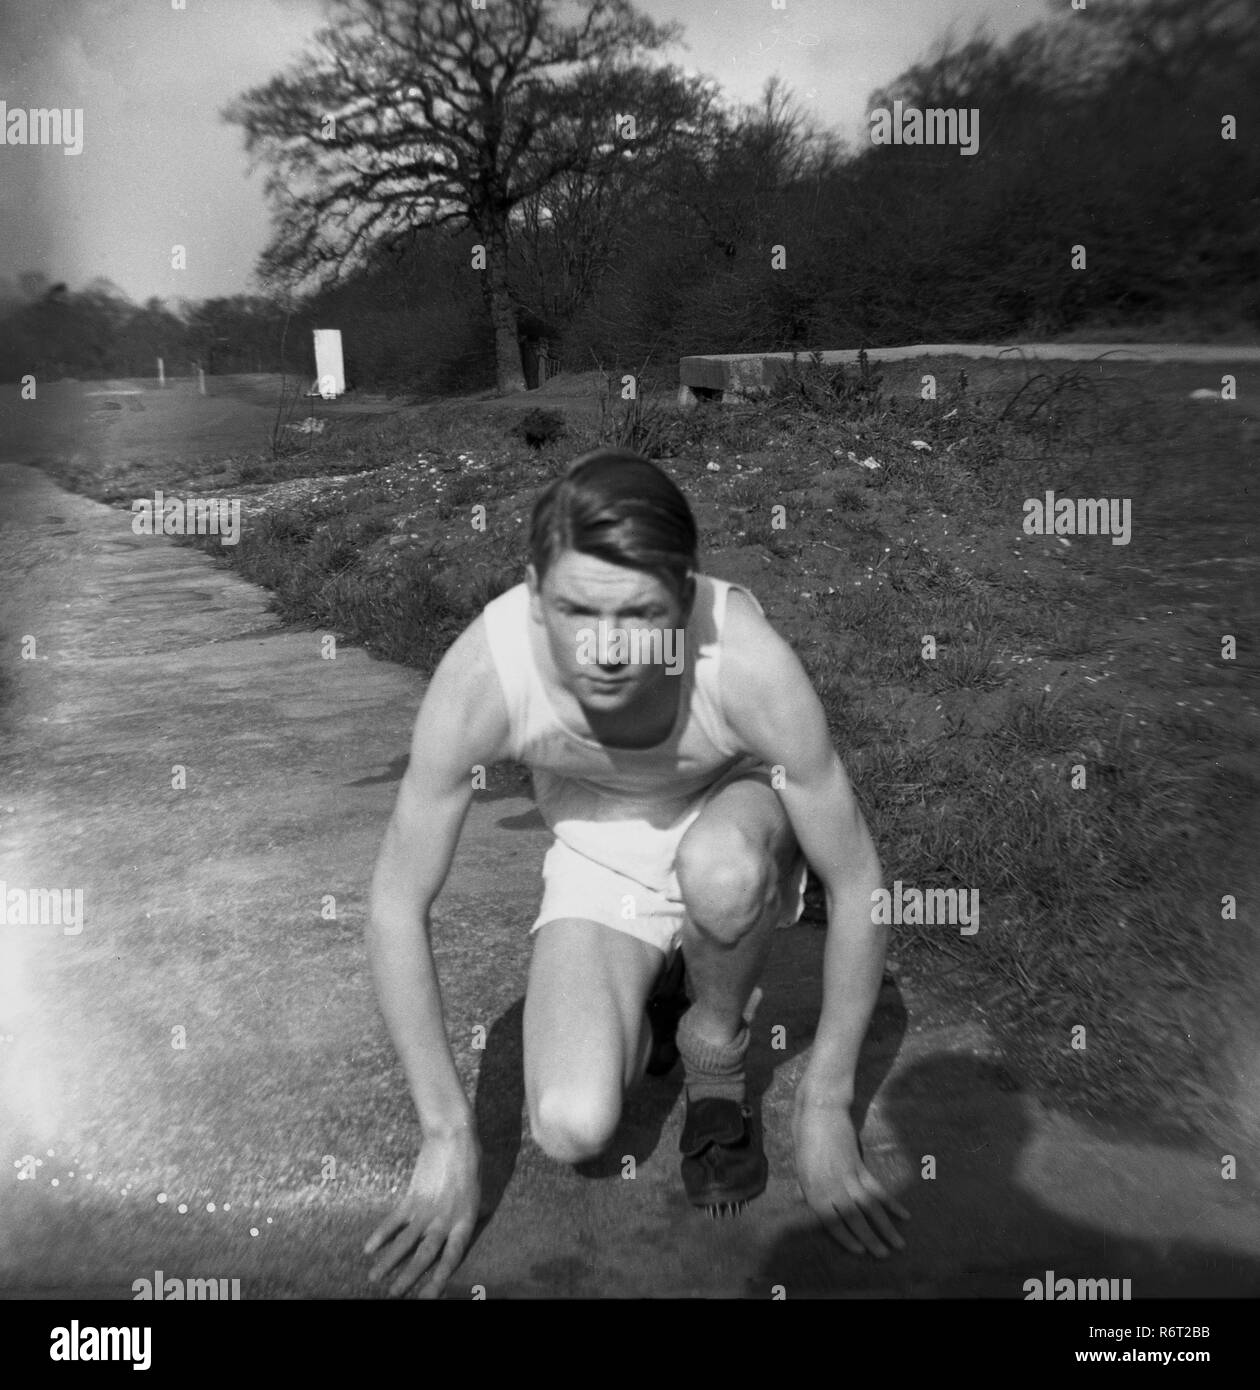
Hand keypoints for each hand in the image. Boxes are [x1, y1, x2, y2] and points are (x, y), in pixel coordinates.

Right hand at [364, 1131, 480, 1297]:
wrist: (454, 1137)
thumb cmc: (470, 1163)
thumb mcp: (479, 1193)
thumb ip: (470, 1215)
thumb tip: (468, 1228)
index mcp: (465, 1221)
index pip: (452, 1258)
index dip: (439, 1279)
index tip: (426, 1297)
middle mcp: (446, 1220)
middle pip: (425, 1256)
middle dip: (409, 1278)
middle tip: (394, 1295)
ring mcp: (428, 1209)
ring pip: (406, 1242)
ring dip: (389, 1261)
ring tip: (374, 1278)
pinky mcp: (413, 1196)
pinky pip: (395, 1220)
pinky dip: (381, 1233)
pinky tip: (368, 1247)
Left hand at [792, 1086, 908, 1257]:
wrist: (820, 1111)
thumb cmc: (805, 1137)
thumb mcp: (800, 1166)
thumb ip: (805, 1187)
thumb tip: (804, 1202)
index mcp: (813, 1190)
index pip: (830, 1223)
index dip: (846, 1239)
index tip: (860, 1251)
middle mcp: (831, 1187)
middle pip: (853, 1219)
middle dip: (870, 1239)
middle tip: (884, 1256)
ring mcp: (847, 1176)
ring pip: (869, 1208)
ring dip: (886, 1227)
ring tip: (899, 1244)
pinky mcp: (859, 1165)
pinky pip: (877, 1189)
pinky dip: (891, 1203)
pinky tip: (904, 1215)